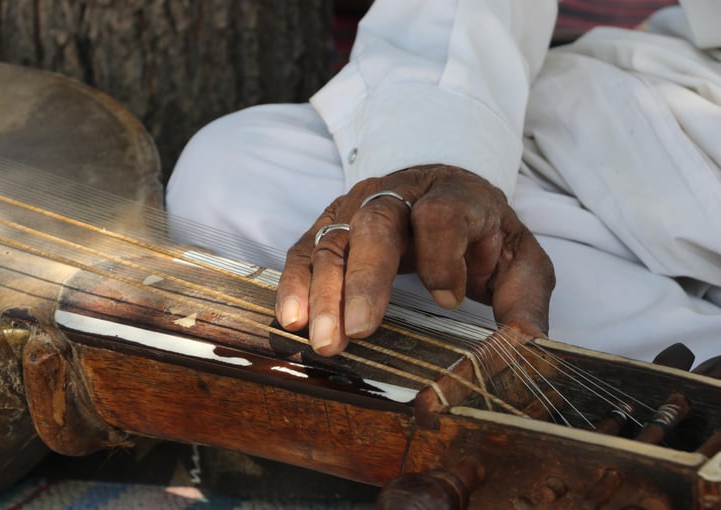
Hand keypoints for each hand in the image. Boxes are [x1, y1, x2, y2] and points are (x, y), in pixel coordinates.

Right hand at [275, 164, 554, 355]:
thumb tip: (526, 350)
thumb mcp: (519, 261)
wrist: (446, 195)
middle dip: (366, 279)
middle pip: (376, 223)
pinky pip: (304, 249)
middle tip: (360, 331)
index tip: (449, 299)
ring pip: (333, 240)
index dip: (443, 257)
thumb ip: (526, 302)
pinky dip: (295, 284)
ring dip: (324, 293)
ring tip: (325, 342)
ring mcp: (357, 206)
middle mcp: (399, 194)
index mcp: (454, 195)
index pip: (441, 214)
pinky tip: (292, 319)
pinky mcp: (330, 224)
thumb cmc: (482, 235)